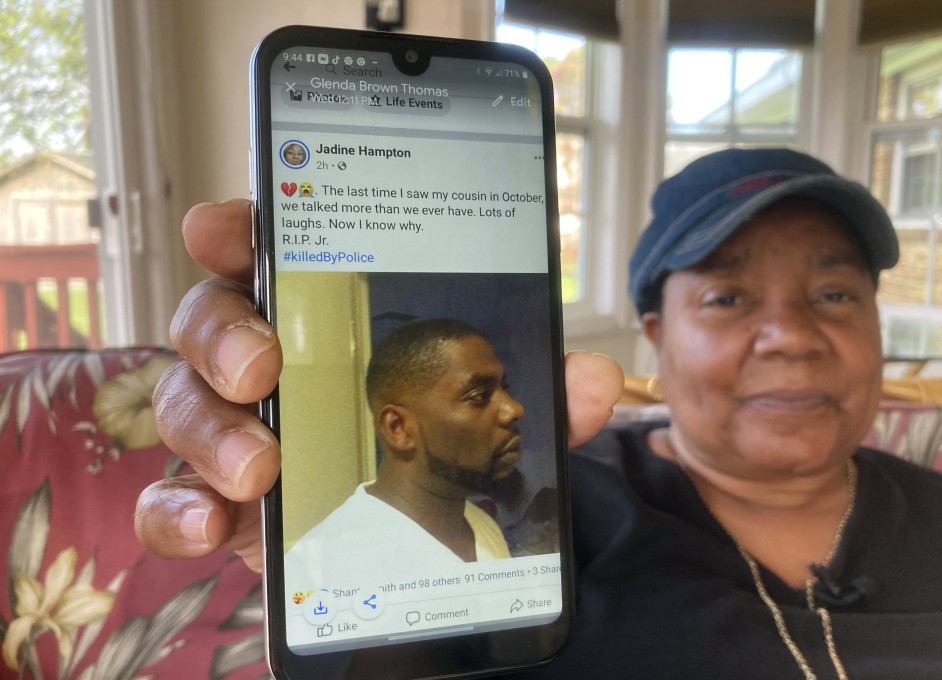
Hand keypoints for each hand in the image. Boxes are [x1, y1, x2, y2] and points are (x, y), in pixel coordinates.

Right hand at [136, 199, 624, 570]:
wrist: (407, 540)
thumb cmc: (435, 450)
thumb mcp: (495, 417)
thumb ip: (541, 394)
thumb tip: (591, 381)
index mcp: (326, 318)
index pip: (271, 252)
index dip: (239, 230)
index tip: (221, 228)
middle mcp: (269, 361)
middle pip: (210, 317)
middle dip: (223, 332)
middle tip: (262, 367)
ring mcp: (238, 430)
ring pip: (183, 401)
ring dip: (210, 428)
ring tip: (260, 467)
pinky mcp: (221, 501)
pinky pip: (167, 496)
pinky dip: (176, 509)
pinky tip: (213, 523)